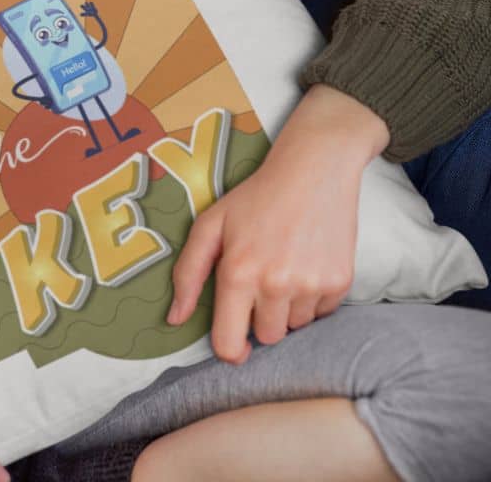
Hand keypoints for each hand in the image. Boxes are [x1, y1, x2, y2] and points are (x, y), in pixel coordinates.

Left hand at [167, 84, 388, 363]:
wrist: (314, 168)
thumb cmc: (257, 195)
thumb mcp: (212, 223)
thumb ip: (188, 272)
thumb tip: (175, 319)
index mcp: (238, 272)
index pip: (229, 345)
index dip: (230, 348)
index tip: (234, 340)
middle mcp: (275, 285)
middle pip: (266, 337)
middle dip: (261, 318)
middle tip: (263, 280)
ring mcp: (311, 285)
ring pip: (295, 326)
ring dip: (288, 308)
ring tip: (286, 266)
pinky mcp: (340, 283)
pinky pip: (322, 313)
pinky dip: (314, 298)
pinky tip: (308, 263)